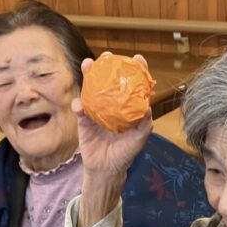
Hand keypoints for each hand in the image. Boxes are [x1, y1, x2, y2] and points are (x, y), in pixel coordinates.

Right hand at [73, 54, 153, 176]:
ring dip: (89, 75)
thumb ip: (144, 124)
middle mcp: (112, 105)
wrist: (106, 169)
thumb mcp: (138, 139)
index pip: (133, 84)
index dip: (136, 70)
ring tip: (88, 65)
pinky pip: (80, 108)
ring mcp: (97, 110)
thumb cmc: (125, 154)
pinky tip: (79, 105)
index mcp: (128, 107)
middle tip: (107, 56)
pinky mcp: (83, 120)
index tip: (137, 58)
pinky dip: (78, 105)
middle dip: (108, 66)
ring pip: (92, 88)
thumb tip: (147, 107)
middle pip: (109, 80)